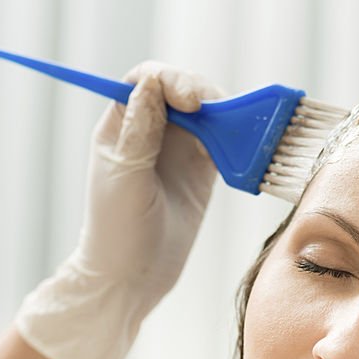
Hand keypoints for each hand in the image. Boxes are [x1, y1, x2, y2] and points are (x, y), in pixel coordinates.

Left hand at [16, 62, 224, 358]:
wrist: (133, 278)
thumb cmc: (116, 230)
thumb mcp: (125, 178)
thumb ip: (139, 131)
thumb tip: (151, 83)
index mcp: (121, 126)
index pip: (146, 81)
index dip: (169, 80)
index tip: (189, 101)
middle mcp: (149, 131)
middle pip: (180, 90)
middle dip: (202, 93)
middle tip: (218, 113)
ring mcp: (178, 149)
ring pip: (206, 113)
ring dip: (224, 115)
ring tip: (236, 132)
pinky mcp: (202, 170)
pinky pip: (223, 142)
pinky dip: (236, 140)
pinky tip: (241, 150)